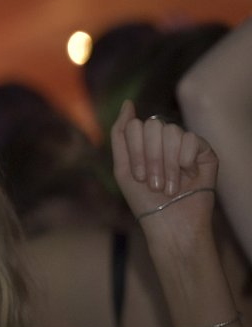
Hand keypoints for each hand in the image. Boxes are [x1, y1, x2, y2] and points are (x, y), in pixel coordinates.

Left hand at [112, 100, 217, 229]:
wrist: (170, 223)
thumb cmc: (144, 200)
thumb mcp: (122, 168)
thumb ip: (120, 134)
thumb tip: (128, 103)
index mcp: (143, 141)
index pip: (135, 126)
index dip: (136, 152)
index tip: (139, 177)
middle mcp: (163, 140)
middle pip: (153, 125)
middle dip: (150, 158)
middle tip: (154, 184)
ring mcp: (184, 144)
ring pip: (172, 131)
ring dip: (167, 164)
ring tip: (169, 186)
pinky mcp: (205, 152)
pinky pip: (192, 139)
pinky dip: (185, 160)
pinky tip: (188, 175)